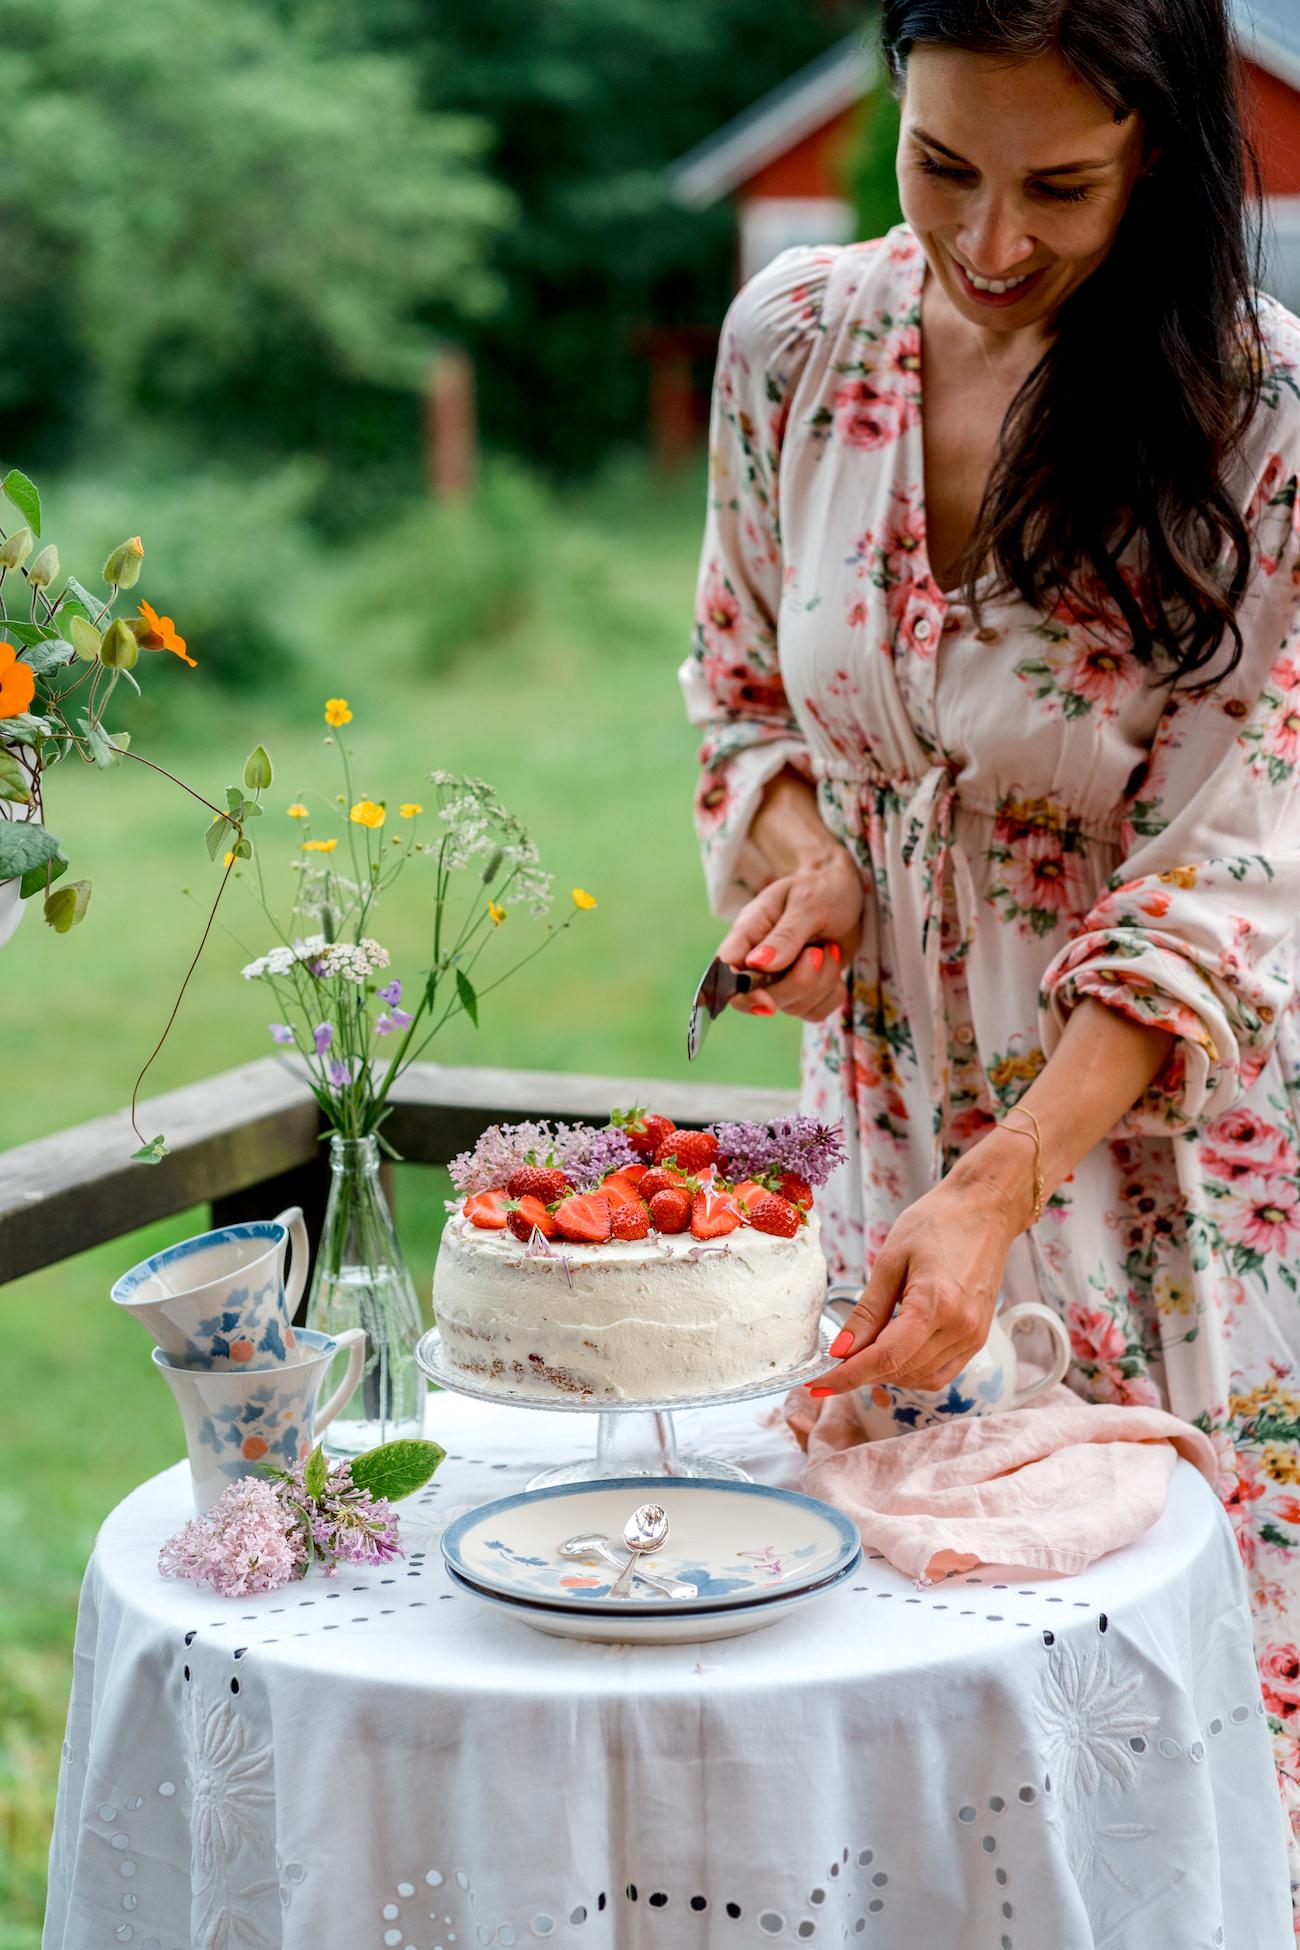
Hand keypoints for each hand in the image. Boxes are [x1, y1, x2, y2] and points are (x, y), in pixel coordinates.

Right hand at [716, 846, 862, 1022]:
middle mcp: (759, 962)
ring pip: (794, 1007)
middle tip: (817, 952)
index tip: (766, 1002)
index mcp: (748, 933)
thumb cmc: (822, 890)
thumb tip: (757, 964)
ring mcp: (782, 980)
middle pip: (762, 998)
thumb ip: (784, 935)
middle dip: (798, 983)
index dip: (740, 993)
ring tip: (828, 948)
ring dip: (821, 982)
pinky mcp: (805, 992)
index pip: (726, 970)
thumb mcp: (806, 903)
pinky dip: (832, 992)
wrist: (848, 893)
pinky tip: (832, 964)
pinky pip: (816, 1011)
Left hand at [813, 1176, 1018, 1393]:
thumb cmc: (938, 1222)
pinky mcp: (979, 1337)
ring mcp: (974, 1336)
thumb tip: (841, 1350)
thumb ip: (868, 1311)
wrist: (985, 1209)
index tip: (819, 1384)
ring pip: (921, 1377)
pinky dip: (912, 1371)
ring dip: (887, 1374)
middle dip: (863, 1372)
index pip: (885, 1357)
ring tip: (862, 1355)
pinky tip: (893, 1354)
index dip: (848, 1376)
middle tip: (834, 1362)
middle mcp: (960, 1327)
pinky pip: (941, 1372)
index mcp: (936, 1304)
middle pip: (901, 1370)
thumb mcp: (891, 1260)